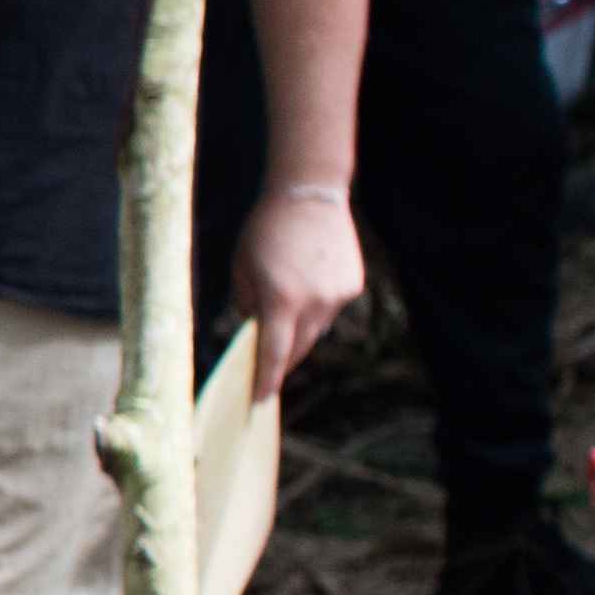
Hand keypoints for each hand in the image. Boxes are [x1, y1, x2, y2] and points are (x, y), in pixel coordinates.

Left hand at [231, 186, 365, 397]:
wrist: (309, 193)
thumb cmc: (265, 229)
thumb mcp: (242, 266)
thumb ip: (247, 304)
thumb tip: (254, 333)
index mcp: (280, 300)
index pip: (273, 354)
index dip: (266, 380)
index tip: (258, 401)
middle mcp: (313, 303)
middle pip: (298, 348)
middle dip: (281, 360)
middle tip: (267, 368)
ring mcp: (337, 296)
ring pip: (316, 330)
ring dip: (299, 331)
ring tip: (285, 314)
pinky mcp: (352, 286)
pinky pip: (330, 308)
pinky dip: (316, 306)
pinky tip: (307, 284)